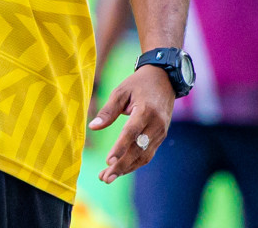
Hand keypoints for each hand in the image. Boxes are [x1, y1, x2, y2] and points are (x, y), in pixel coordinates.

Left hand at [88, 65, 173, 183]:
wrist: (164, 80)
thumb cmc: (138, 84)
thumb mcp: (121, 91)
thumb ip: (108, 111)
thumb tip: (93, 127)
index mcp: (146, 110)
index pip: (131, 132)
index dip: (120, 148)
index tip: (108, 161)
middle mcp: (156, 124)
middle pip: (138, 149)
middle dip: (121, 165)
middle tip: (105, 177)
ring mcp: (161, 132)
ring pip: (144, 156)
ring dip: (126, 168)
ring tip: (108, 177)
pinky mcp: (161, 137)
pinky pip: (148, 154)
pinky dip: (134, 164)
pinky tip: (120, 169)